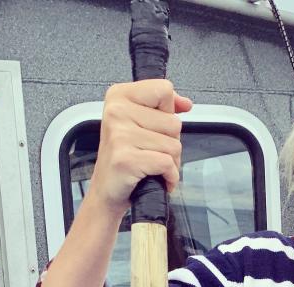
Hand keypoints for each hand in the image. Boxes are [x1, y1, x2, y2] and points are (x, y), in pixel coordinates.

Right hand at [89, 79, 193, 216]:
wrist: (107, 191)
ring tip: (150, 165)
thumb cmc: (126, 157)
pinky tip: (155, 178)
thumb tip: (185, 103)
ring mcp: (120, 135)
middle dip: (170, 142)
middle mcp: (117, 111)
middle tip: (149, 152)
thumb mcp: (141, 124)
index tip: (157, 125)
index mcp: (119, 96)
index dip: (169, 111)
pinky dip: (169, 176)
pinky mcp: (126, 159)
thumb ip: (164, 108)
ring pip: (174, 145)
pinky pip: (167, 164)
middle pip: (174, 122)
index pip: (164, 89)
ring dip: (170, 162)